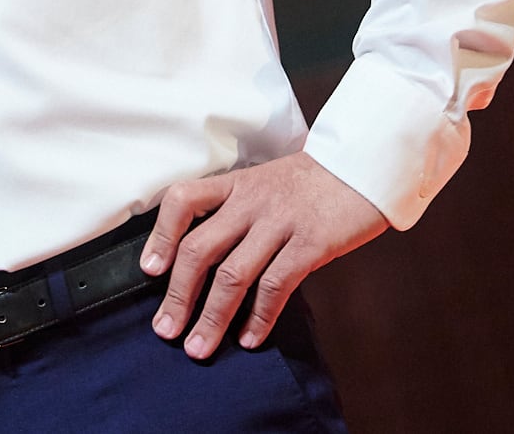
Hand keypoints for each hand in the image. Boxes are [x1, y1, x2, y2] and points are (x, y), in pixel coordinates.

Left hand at [140, 152, 385, 358]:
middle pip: (199, 249)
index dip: (161, 236)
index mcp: (236, 184)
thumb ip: (238, 210)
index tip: (149, 270)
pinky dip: (258, 318)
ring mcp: (279, 222)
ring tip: (198, 347)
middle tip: (165, 329)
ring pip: (232, 275)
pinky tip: (248, 339)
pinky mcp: (310, 243)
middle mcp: (251, 201)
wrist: (364, 166)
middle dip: (178, 295)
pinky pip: (275, 286)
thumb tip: (207, 258)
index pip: (183, 201)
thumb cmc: (313, 181)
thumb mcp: (266, 183)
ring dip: (212, 317)